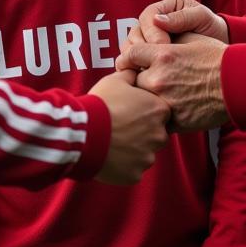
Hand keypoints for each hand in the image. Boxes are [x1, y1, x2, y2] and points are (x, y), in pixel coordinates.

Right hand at [90, 69, 169, 184]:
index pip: (161, 111)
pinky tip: (110, 154)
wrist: (84, 133)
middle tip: (121, 126)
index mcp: (159, 110)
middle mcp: (160, 135)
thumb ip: (132, 75)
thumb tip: (136, 71)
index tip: (130, 110)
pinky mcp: (135, 174)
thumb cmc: (101, 104)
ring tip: (113, 140)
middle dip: (142, 131)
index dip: (144, 109)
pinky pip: (133, 169)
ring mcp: (148, 157)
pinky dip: (123, 163)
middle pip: (156, 133)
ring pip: (145, 152)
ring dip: (133, 148)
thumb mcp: (116, 80)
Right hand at [115, 0, 226, 70]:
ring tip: (149, 70)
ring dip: (136, 59)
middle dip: (142, 46)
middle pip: (135, 32)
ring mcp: (149, 39)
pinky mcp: (150, 56)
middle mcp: (153, 21)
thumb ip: (182, 17)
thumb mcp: (202, 18)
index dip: (151, 31)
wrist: (219, 49)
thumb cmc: (213, 29)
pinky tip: (149, 77)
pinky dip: (139, 68)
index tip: (163, 45)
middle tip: (153, 61)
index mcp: (164, 7)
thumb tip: (157, 20)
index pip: (147, 16)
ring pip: (131, 47)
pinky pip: (137, 61)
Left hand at [124, 33, 228, 131]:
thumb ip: (168, 36)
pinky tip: (170, 110)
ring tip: (157, 97)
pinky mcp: (174, 120)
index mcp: (162, 55)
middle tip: (145, 80)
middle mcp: (159, 78)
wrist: (238, 84)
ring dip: (147, 99)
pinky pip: (157, 120)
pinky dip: (160, 116)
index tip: (130, 62)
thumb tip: (153, 31)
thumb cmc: (217, 58)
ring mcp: (165, 101)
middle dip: (137, 79)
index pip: (130, 54)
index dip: (129, 58)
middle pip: (132, 80)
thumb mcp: (192, 38)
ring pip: (143, 101)